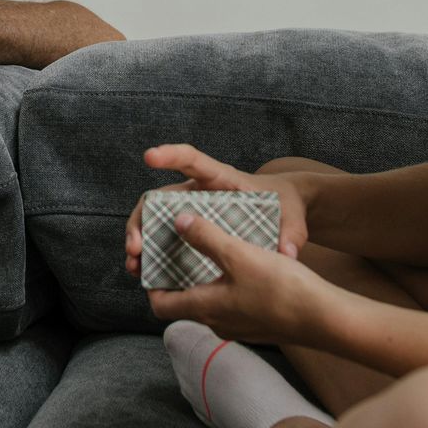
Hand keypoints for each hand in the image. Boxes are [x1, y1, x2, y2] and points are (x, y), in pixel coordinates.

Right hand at [124, 144, 312, 276]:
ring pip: (155, 219)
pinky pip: (165, 238)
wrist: (285, 214)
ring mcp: (192, 211)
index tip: (149, 156)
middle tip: (135, 246)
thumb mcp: (293, 216)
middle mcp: (199, 192)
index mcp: (221, 179)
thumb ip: (291, 232)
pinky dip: (153, 254)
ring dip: (140, 240)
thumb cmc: (285, 206)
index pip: (192, 159)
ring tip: (134, 265)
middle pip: (160, 197)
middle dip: (141, 219)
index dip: (170, 155)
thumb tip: (286, 253)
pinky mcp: (193, 230)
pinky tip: (146, 272)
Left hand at [146, 211, 337, 347]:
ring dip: (205, 281)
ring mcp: (239, 328)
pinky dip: (228, 288)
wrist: (326, 319)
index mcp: (205, 307)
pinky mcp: (259, 326)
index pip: (160, 305)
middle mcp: (217, 323)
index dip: (151, 284)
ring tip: (211, 254)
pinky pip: (234, 306)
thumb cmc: (282, 288)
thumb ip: (206, 237)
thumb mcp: (239, 254)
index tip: (152, 262)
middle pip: (184, 303)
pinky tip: (243, 268)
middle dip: (178, 278)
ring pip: (211, 304)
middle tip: (180, 251)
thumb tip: (178, 222)